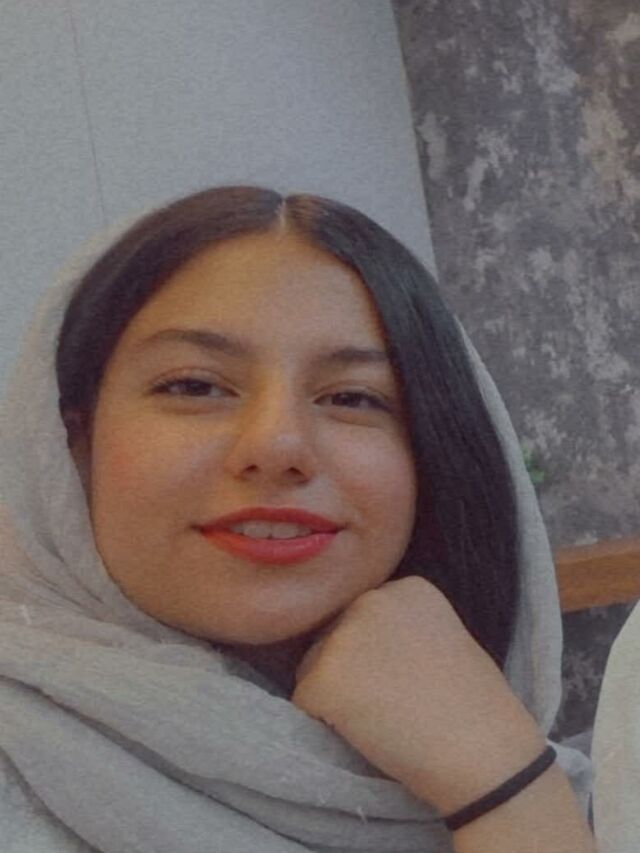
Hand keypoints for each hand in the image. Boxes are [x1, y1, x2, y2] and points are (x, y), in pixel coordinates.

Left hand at [292, 576, 545, 813]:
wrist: (485, 755)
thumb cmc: (475, 709)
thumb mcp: (445, 639)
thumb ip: (400, 629)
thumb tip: (355, 647)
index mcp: (407, 587)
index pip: (363, 618)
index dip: (380, 658)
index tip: (415, 678)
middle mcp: (371, 598)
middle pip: (334, 637)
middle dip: (352, 673)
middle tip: (399, 703)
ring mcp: (344, 636)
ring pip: (313, 668)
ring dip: (336, 698)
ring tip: (387, 718)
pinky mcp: (323, 678)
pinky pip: (304, 704)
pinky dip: (324, 725)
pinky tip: (369, 733)